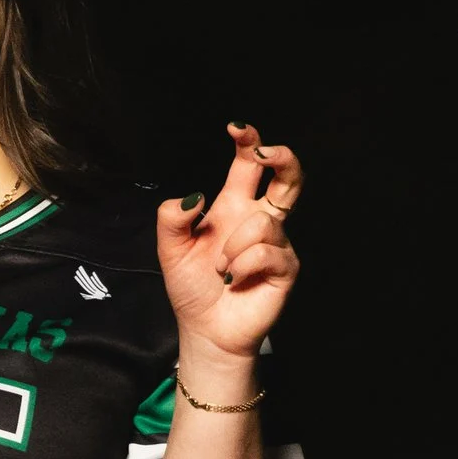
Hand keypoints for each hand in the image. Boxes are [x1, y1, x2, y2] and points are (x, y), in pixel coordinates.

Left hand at [154, 125, 300, 385]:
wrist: (206, 329)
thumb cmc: (192, 287)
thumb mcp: (170, 249)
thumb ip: (172, 218)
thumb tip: (194, 196)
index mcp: (233, 206)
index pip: (248, 166)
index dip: (249, 142)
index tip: (237, 129)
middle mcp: (259, 219)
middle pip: (288, 177)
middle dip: (284, 157)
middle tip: (267, 153)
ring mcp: (276, 243)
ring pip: (263, 222)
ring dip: (234, 246)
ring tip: (222, 269)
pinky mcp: (286, 267)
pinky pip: (267, 252)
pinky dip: (243, 266)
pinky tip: (234, 280)